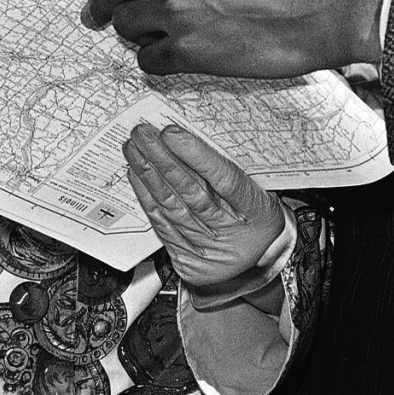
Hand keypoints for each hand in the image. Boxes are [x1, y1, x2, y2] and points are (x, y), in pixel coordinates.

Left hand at [85, 0, 393, 76]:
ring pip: (126, 26)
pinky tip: (173, 55)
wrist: (336, 6)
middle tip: (112, 11)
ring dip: (136, 30)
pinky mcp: (192, 54)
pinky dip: (155, 59)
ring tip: (156, 32)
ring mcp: (178, 14)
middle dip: (112, 1)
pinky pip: (147, 60)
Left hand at [125, 123, 284, 291]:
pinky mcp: (188, 261)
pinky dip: (147, 198)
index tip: (171, 133)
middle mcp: (231, 235)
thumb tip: (190, 138)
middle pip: (191, 192)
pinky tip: (137, 176)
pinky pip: (162, 225)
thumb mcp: (258, 190)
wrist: (258, 260)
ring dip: (149, 175)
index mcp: (257, 212)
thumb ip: (229, 167)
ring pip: (172, 208)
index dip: (196, 156)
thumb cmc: (255, 216)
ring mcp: (208, 251)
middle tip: (143, 134)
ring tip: (134, 150)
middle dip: (163, 159)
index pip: (225, 181)